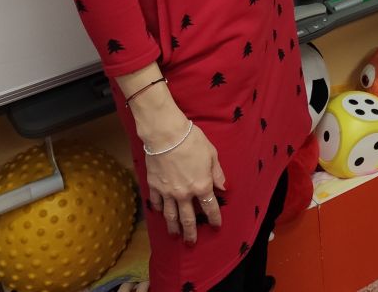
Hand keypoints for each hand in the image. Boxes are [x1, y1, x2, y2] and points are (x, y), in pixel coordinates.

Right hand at [144, 123, 226, 244]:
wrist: (165, 135)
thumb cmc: (192, 141)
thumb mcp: (212, 154)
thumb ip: (217, 173)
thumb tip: (223, 187)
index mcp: (201, 186)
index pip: (210, 207)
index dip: (214, 218)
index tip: (217, 226)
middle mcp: (184, 193)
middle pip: (188, 219)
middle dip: (190, 233)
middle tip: (191, 243)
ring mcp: (167, 192)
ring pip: (170, 215)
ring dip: (173, 227)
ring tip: (174, 235)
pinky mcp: (154, 186)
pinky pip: (155, 203)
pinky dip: (157, 210)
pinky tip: (159, 214)